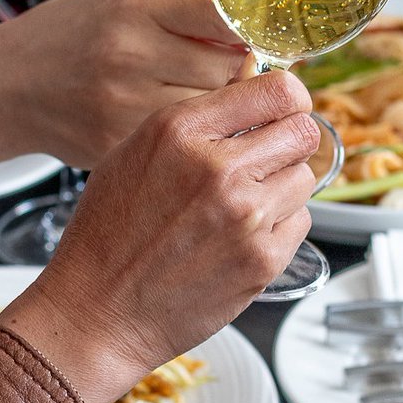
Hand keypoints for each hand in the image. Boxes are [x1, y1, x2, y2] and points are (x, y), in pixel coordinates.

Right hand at [0, 0, 249, 167]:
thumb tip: (256, 36)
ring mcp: (124, 104)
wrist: (7, 85)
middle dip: (236, 72)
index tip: (249, 39)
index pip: (225, 15)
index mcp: (136, 5)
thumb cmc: (79, 33)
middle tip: (222, 73)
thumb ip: (190, 9)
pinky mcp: (120, 145)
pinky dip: (192, 138)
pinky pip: (184, 143)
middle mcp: (130, 52)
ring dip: (218, 107)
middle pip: (229, 67)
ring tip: (199, 99)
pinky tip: (178, 128)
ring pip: (213, 110)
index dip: (247, 30)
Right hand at [0, 70, 318, 402]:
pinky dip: (279, 226)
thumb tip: (256, 103)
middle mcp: (218, 168)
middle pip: (303, 132)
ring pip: (304, 177)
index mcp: (181, 131)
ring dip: (282, 186)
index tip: (287, 108)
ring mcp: (246, 216)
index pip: (279, 91)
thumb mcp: (136, 151)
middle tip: (267, 159)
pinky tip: (240, 237)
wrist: (97, 312)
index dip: (290, 99)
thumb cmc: (110, 233)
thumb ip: (199, 124)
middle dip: (289, 142)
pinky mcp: (263, 259)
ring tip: (242, 205)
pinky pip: (300, 222)